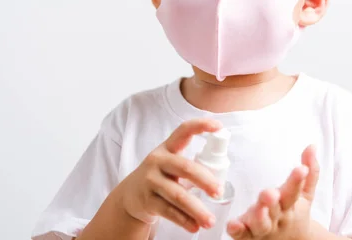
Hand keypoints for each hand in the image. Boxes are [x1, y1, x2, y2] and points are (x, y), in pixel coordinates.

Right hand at [117, 118, 222, 232]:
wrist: (130, 196)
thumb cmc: (159, 177)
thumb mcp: (170, 164)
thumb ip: (191, 166)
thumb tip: (221, 174)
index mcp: (167, 148)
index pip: (183, 131)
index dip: (201, 126)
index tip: (218, 126)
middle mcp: (157, 161)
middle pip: (185, 167)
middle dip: (205, 180)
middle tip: (219, 192)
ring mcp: (150, 180)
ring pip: (178, 195)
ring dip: (197, 209)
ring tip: (210, 220)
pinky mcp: (147, 200)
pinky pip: (169, 211)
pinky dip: (184, 220)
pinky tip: (194, 225)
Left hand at [227, 145, 319, 239]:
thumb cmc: (294, 213)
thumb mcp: (305, 195)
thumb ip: (309, 172)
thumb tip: (312, 145)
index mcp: (290, 205)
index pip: (294, 191)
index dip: (297, 180)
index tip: (300, 169)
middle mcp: (278, 217)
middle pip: (276, 210)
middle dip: (272, 201)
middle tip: (270, 193)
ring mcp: (263, 228)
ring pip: (261, 224)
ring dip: (259, 216)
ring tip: (257, 208)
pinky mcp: (248, 235)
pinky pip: (242, 234)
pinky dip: (237, 230)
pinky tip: (232, 224)